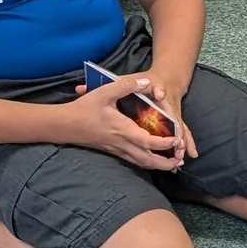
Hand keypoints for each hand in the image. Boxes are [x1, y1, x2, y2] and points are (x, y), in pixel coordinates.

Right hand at [66, 74, 187, 170]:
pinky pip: (134, 161)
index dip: (165, 143)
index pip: (149, 142)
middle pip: (149, 161)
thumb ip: (126, 86)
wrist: (65, 125)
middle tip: (181, 159)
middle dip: (167, 163)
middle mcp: (122, 144)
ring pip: (142, 164)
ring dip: (158, 165)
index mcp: (123, 130)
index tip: (176, 139)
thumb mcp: (104, 92)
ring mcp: (118, 150)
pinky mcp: (113, 151)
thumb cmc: (84, 109)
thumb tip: (146, 82)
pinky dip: (147, 162)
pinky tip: (153, 159)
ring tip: (173, 162)